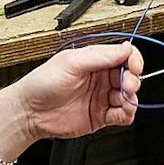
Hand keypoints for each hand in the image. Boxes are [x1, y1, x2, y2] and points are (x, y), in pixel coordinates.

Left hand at [5, 43, 142, 140]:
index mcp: (95, 60)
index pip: (124, 56)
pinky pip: (123, 115)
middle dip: (133, 80)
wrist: (29, 112)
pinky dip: (128, 114)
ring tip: (124, 100)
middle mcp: (101, 78)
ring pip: (130, 96)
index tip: (133, 67)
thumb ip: (99, 55)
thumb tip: (124, 48)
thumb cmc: (42, 84)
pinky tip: (122, 111)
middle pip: (130, 76)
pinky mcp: (101, 116)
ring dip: (132, 98)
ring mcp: (102, 97)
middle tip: (126, 85)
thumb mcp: (71, 62)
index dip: (133, 60)